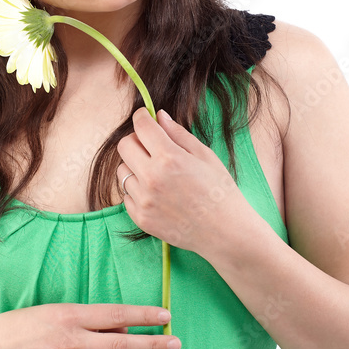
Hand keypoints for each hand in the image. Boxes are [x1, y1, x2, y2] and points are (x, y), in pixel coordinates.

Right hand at [0, 303, 180, 348]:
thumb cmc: (25, 324)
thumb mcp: (56, 310)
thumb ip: (89, 319)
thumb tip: (124, 325)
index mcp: (70, 315)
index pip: (116, 314)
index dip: (144, 315)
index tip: (166, 315)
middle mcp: (71, 341)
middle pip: (121, 343)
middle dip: (153, 344)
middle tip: (176, 344)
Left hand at [116, 107, 242, 252]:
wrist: (225, 232)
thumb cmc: (220, 192)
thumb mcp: (205, 156)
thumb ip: (178, 134)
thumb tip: (158, 116)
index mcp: (169, 158)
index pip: (141, 127)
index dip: (142, 117)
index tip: (145, 117)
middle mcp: (151, 178)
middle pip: (124, 146)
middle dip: (136, 140)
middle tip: (151, 145)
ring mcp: (144, 200)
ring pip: (123, 171)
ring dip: (135, 166)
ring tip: (157, 173)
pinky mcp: (141, 218)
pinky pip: (126, 195)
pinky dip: (137, 190)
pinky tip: (157, 193)